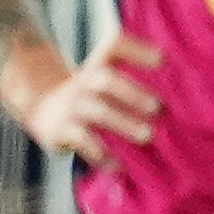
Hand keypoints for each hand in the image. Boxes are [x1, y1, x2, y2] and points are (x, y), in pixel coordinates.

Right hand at [3, 34, 159, 167]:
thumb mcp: (102, 76)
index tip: (162, 59)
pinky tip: (119, 166)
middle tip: (160, 108)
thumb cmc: (88, 93)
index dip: (136, 50)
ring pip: (98, 112)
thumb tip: (173, 91)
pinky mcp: (61, 130)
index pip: (113, 47)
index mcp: (98, 66)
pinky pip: (82, 141)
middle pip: (106, 80)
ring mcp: (73, 106)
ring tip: (148, 136)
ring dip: (124, 123)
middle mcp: (84, 82)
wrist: (41, 107)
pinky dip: (101, 155)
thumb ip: (132, 75)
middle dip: (133, 93)